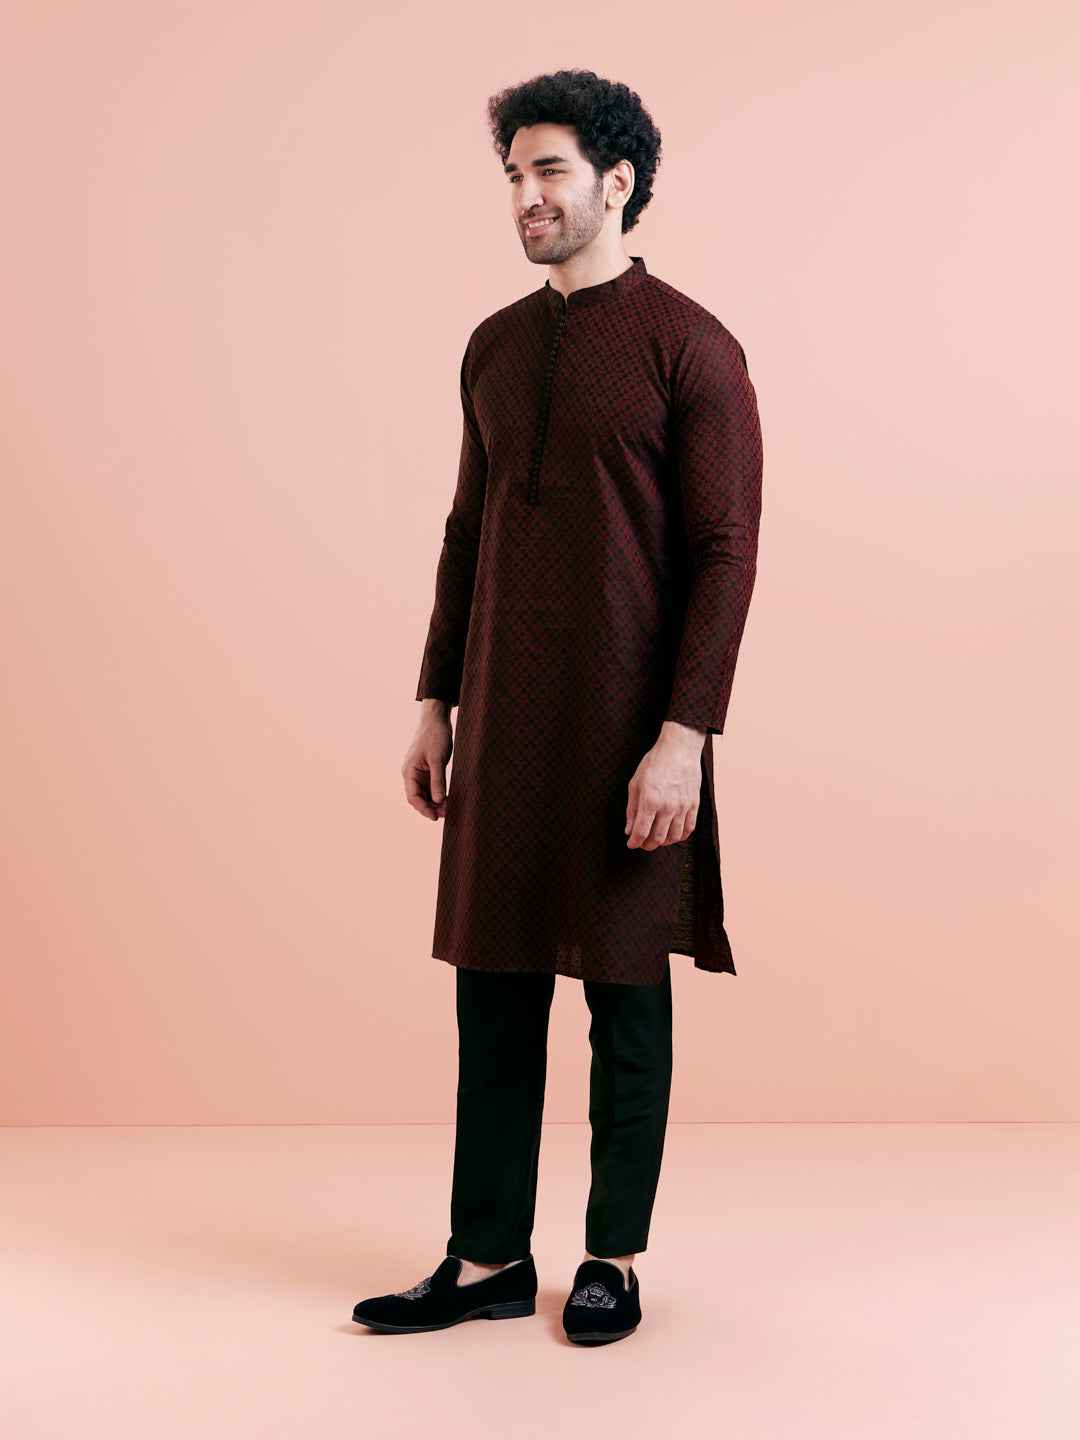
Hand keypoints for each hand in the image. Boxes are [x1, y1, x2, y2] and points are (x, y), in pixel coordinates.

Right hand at [403, 703, 452, 820]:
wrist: (436, 719)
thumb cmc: (435, 736)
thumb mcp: (437, 759)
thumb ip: (437, 780)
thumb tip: (437, 800)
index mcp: (409, 772)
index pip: (413, 797)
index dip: (423, 809)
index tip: (435, 817)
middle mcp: (412, 774)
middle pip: (419, 798)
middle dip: (431, 807)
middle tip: (448, 813)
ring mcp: (420, 772)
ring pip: (425, 794)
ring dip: (436, 802)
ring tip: (450, 807)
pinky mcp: (428, 770)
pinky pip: (431, 787)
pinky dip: (438, 794)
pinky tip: (448, 798)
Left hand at [625, 722, 705, 849]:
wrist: (679, 749)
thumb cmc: (654, 763)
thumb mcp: (635, 784)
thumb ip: (632, 809)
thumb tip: (629, 830)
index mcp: (650, 801)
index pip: (641, 832)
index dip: (634, 842)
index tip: (631, 844)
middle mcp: (667, 807)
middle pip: (657, 838)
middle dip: (647, 845)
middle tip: (642, 843)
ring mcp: (683, 806)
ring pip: (674, 837)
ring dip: (663, 843)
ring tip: (657, 839)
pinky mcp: (694, 804)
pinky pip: (689, 828)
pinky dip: (680, 836)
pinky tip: (673, 834)